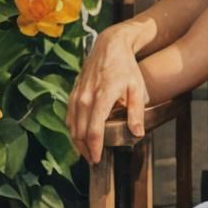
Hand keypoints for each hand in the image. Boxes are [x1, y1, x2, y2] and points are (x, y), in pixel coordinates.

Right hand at [66, 24, 149, 163]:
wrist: (109, 46)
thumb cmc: (126, 67)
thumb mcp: (137, 88)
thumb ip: (136, 112)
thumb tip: (138, 134)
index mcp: (102, 97)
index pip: (94, 130)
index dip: (95, 148)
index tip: (98, 160)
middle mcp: (85, 98)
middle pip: (79, 132)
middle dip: (85, 150)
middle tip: (94, 161)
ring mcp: (76, 96)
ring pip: (71, 126)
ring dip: (78, 142)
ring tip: (88, 153)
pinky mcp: (72, 94)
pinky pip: (69, 117)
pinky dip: (74, 130)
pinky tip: (81, 137)